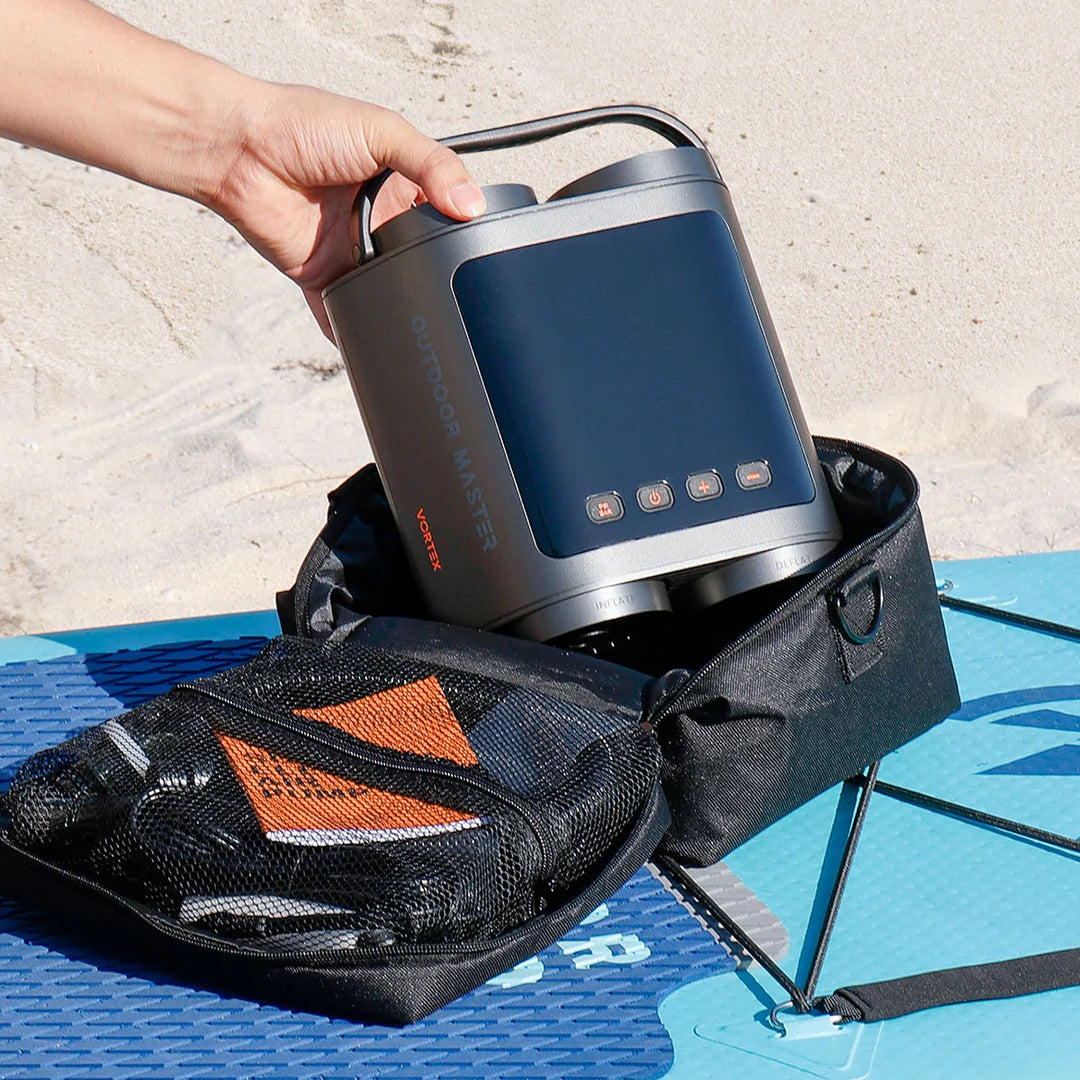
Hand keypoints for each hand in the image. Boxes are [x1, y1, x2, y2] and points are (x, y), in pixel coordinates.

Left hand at [206, 84, 485, 337]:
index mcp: (398, 184)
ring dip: (397, 301)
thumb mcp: (383, 131)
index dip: (459, 231)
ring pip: (385, 290)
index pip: (442, 215)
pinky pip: (343, 313)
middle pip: (418, 259)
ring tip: (420, 314)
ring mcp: (351, 252)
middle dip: (430, 273)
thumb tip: (471, 205)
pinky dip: (354, 330)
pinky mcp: (323, 278)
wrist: (240, 150)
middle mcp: (377, 221)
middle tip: (449, 286)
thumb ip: (432, 163)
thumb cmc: (301, 124)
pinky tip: (375, 343)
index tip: (479, 249)